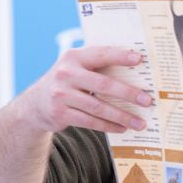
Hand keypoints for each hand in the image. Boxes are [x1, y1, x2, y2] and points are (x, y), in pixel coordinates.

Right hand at [22, 45, 152, 133]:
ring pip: (98, 107)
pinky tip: (123, 128)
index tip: (139, 59)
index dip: (120, 56)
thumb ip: (99, 66)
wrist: (36, 104)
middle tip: (147, 101)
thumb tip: (138, 71)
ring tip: (140, 123)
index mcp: (74, 57)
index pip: (100, 54)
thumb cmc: (68, 83)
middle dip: (128, 93)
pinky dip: (109, 126)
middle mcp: (65, 73)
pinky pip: (90, 121)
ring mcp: (61, 94)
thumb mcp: (77, 68)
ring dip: (122, 116)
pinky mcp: (60, 114)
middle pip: (103, 84)